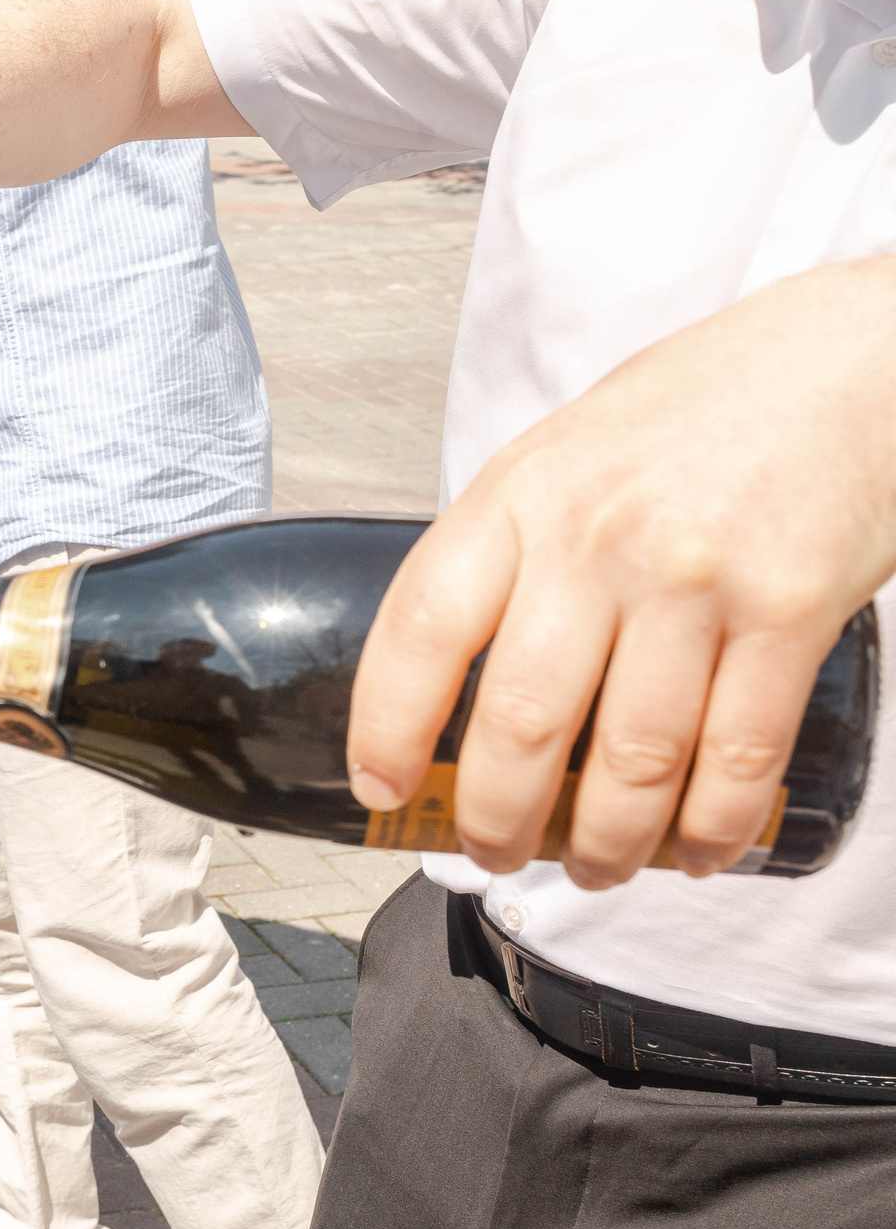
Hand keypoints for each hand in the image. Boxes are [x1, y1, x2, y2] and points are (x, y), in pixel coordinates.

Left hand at [347, 256, 895, 886]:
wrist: (854, 358)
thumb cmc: (700, 410)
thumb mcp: (564, 453)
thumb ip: (510, 550)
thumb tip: (450, 675)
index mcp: (520, 497)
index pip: (420, 630)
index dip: (387, 728)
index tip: (380, 789)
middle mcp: (597, 539)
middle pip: (522, 723)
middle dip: (500, 822)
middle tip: (497, 855)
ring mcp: (696, 578)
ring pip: (631, 763)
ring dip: (607, 846)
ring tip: (596, 870)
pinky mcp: (792, 613)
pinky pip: (738, 758)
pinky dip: (712, 829)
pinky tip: (695, 851)